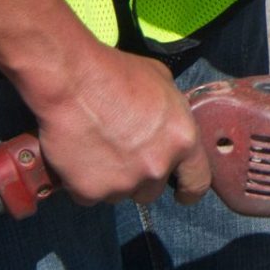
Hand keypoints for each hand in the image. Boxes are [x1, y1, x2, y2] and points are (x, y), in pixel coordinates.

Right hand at [25, 45, 212, 205]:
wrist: (72, 81)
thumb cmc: (118, 74)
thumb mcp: (163, 83)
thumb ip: (171, 114)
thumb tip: (167, 125)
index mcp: (183, 139)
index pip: (197, 181)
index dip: (189, 190)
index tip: (182, 194)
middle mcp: (157, 167)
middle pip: (151, 190)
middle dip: (139, 178)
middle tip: (122, 154)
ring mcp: (123, 183)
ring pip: (119, 193)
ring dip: (111, 180)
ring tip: (97, 149)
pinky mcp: (90, 191)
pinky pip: (88, 195)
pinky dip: (83, 182)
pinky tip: (78, 157)